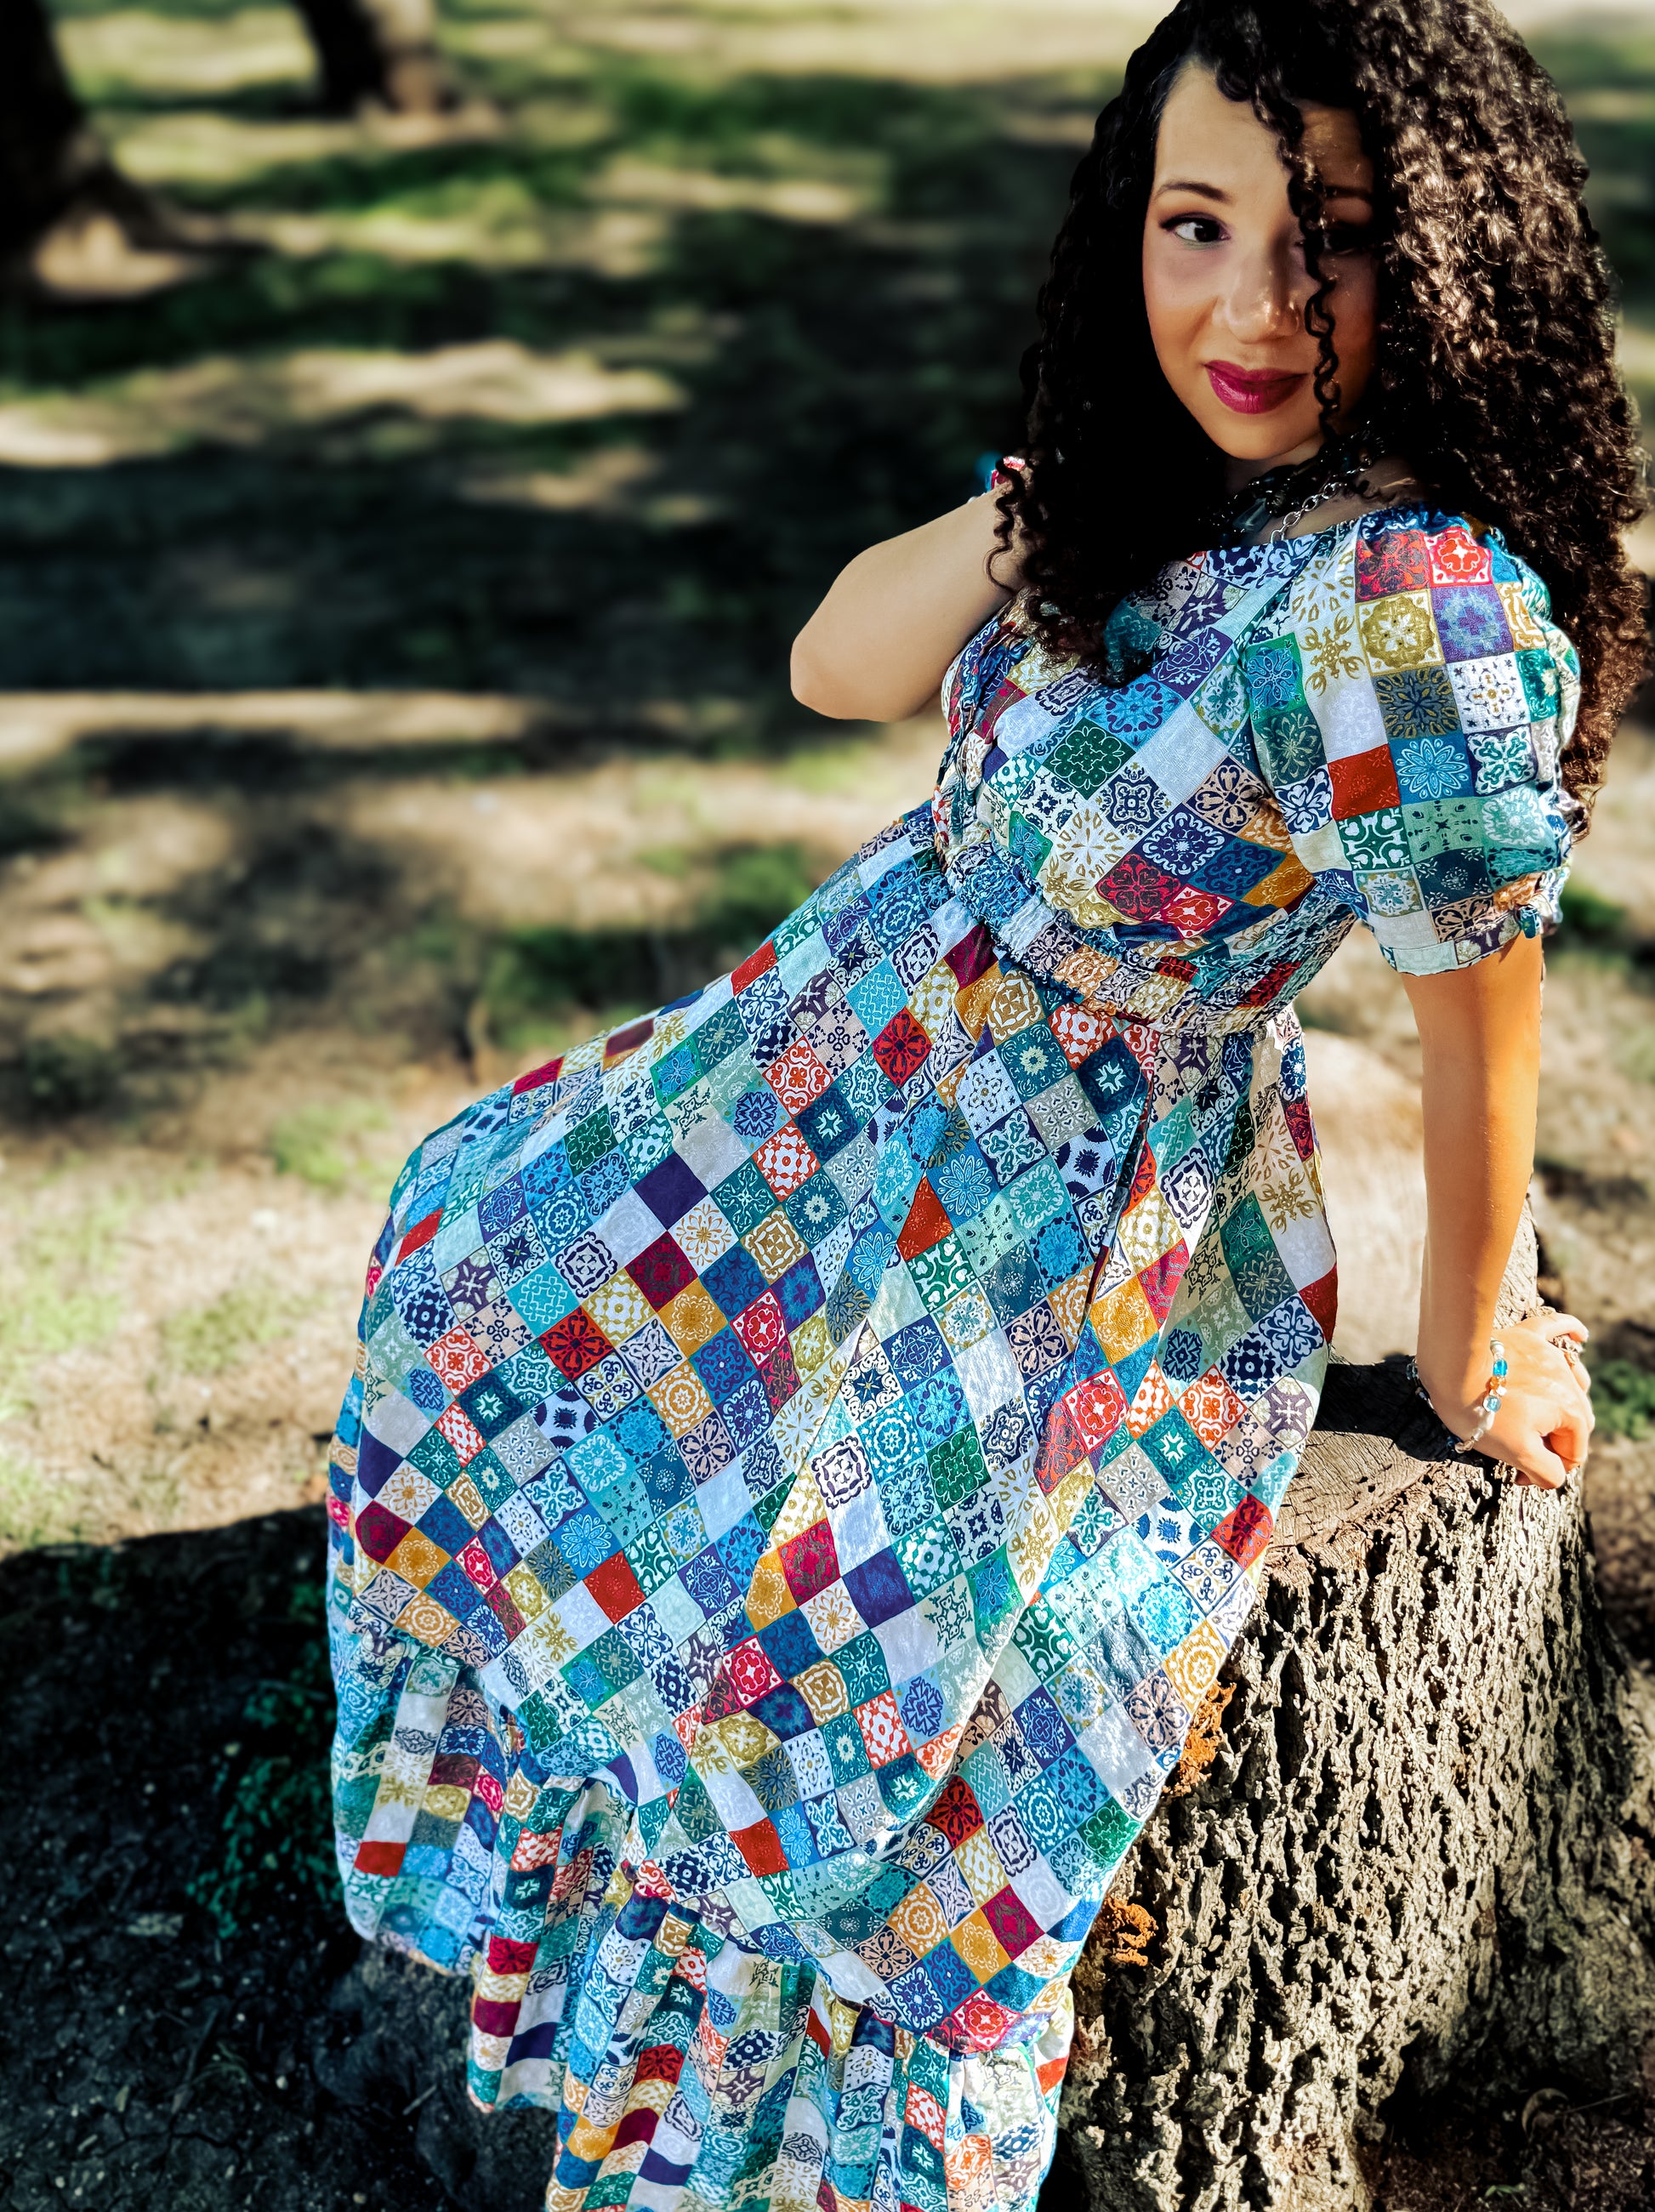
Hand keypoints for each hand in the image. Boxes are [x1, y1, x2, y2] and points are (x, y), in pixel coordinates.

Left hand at [1416, 1312, 1593, 1489]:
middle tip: (1522, 1452)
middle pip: (1576, 1420)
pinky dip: (1570, 1332)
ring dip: (1566, 1401)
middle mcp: (1568, 1381)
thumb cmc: (1481, 1411)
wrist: (1451, 1368)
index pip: (1573, 1452)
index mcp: (1570, 1411)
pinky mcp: (1528, 1335)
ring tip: (1546, 1418)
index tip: (1518, 1475)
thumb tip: (1556, 1474)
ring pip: (1573, 1380)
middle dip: (1554, 1442)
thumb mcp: (1516, 1453)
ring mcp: (1548, 1355)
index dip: (1548, 1470)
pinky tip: (1579, 1336)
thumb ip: (1546, 1471)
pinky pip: (1557, 1329)